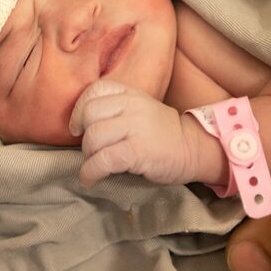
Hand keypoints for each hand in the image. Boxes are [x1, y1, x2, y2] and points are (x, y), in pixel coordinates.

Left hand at [69, 79, 207, 186]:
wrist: (192, 149)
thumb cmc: (162, 133)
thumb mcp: (141, 109)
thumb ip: (116, 108)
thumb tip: (81, 125)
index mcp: (131, 94)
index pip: (94, 90)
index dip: (79, 109)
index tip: (78, 127)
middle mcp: (132, 106)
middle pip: (89, 114)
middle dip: (83, 136)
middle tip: (91, 150)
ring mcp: (136, 128)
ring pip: (94, 137)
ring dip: (88, 156)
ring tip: (95, 165)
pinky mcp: (137, 151)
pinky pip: (102, 160)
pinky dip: (90, 172)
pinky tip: (90, 180)